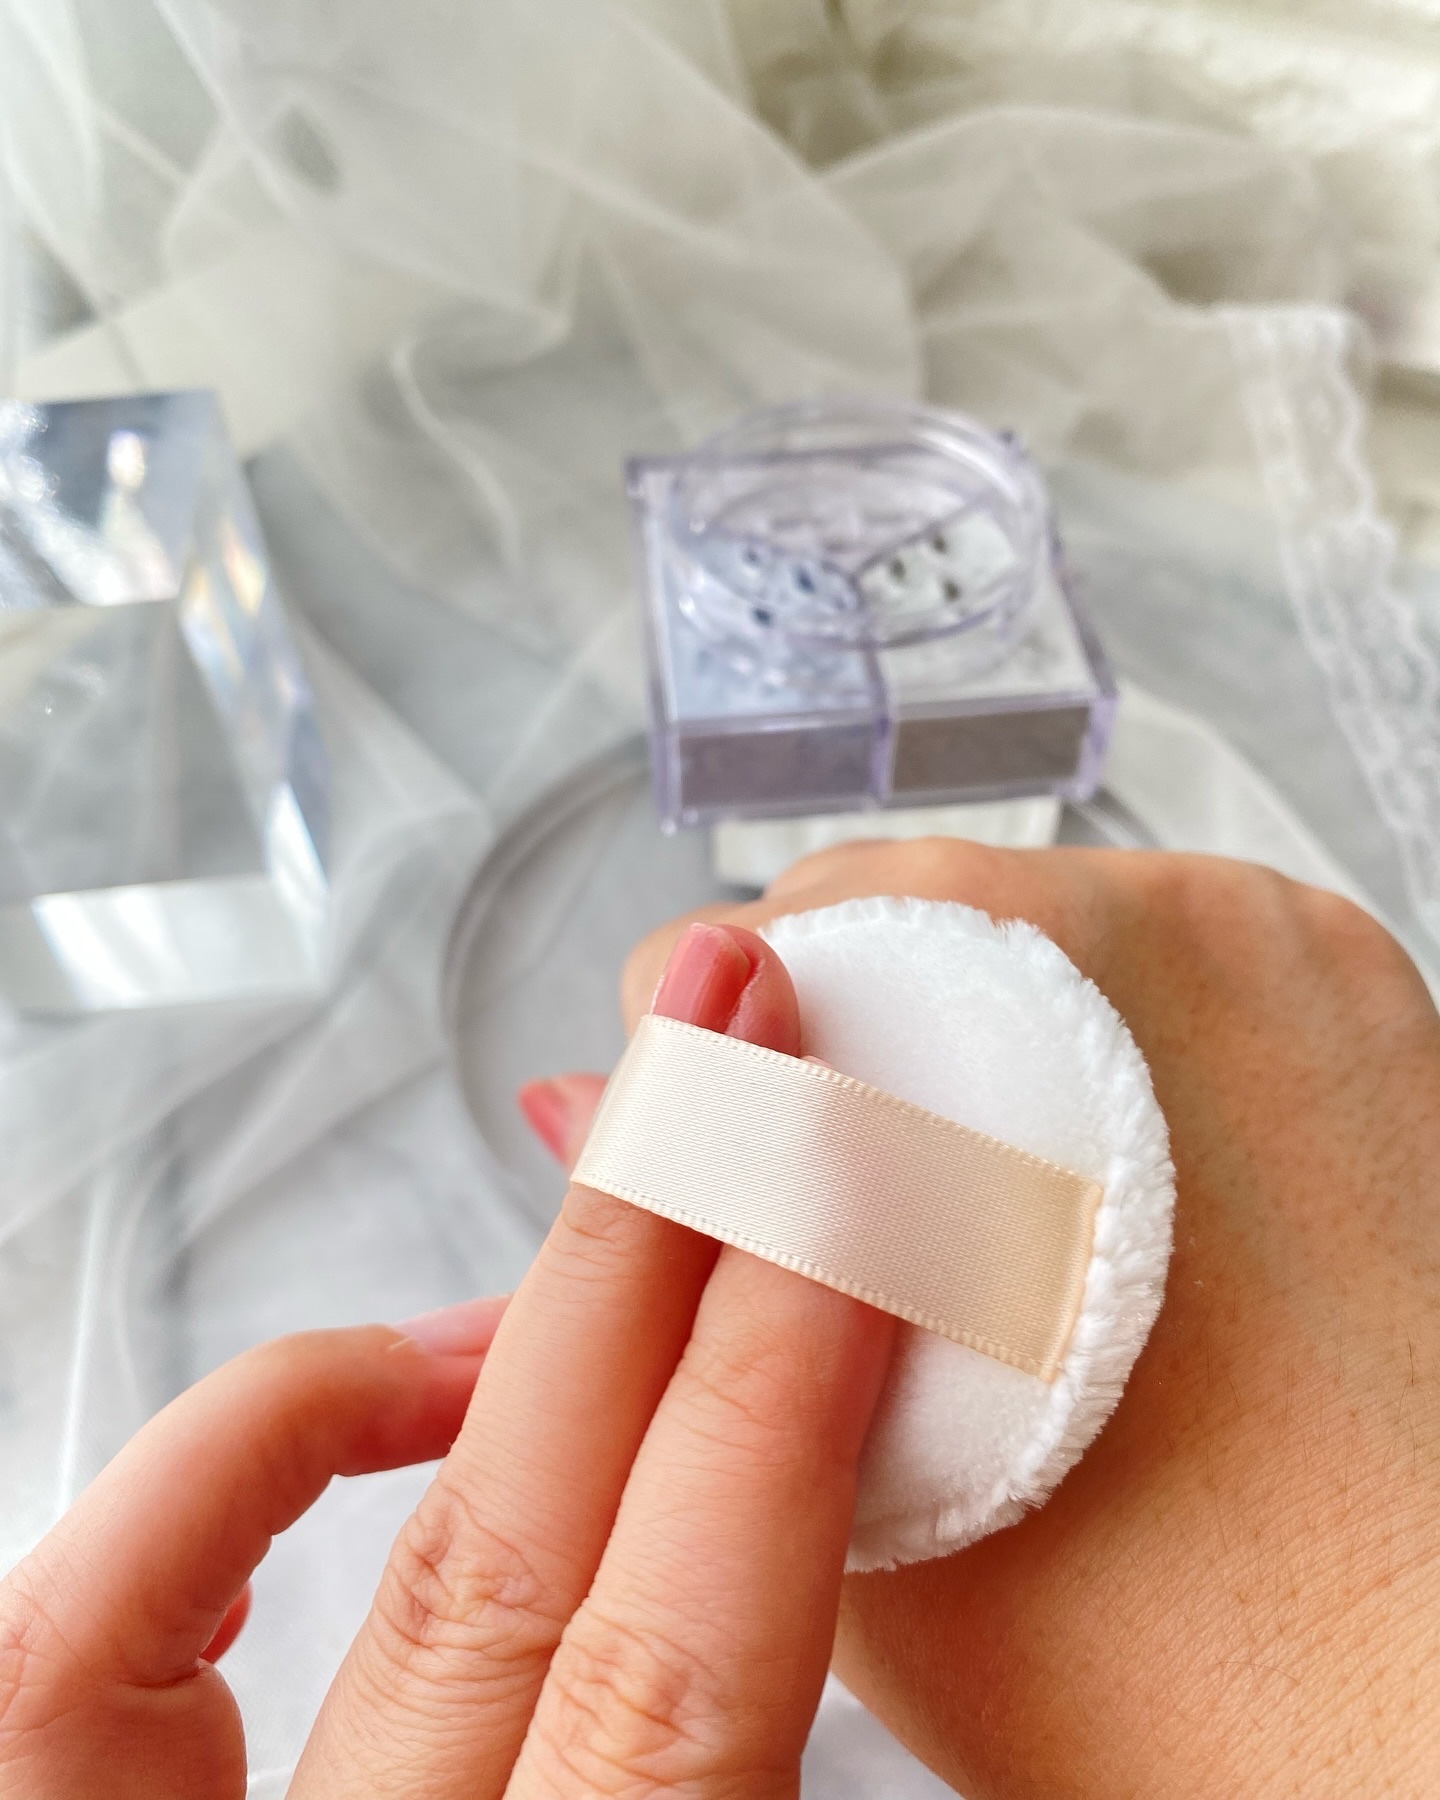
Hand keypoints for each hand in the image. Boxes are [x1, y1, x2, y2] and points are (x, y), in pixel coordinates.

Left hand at [0, 922, 894, 1797]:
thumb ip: (795, 1799)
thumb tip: (873, 1538)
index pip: (684, 1665)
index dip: (779, 1392)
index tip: (848, 1182)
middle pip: (526, 1552)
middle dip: (663, 1255)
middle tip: (741, 1039)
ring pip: (386, 1569)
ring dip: (535, 1337)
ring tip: (651, 1194)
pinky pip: (95, 1625)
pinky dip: (248, 1446)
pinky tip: (386, 1376)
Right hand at [591, 840, 1439, 1799]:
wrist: (1427, 1713)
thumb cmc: (1181, 1653)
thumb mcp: (837, 1471)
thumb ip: (691, 1253)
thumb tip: (582, 1103)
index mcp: (1017, 984)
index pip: (750, 947)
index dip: (715, 1086)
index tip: (751, 1189)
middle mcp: (1175, 918)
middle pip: (893, 921)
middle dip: (848, 1065)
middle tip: (875, 1244)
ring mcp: (1289, 947)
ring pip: (1027, 941)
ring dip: (976, 1060)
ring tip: (999, 1252)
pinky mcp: (1366, 991)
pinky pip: (1160, 977)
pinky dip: (1104, 1070)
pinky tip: (1108, 1225)